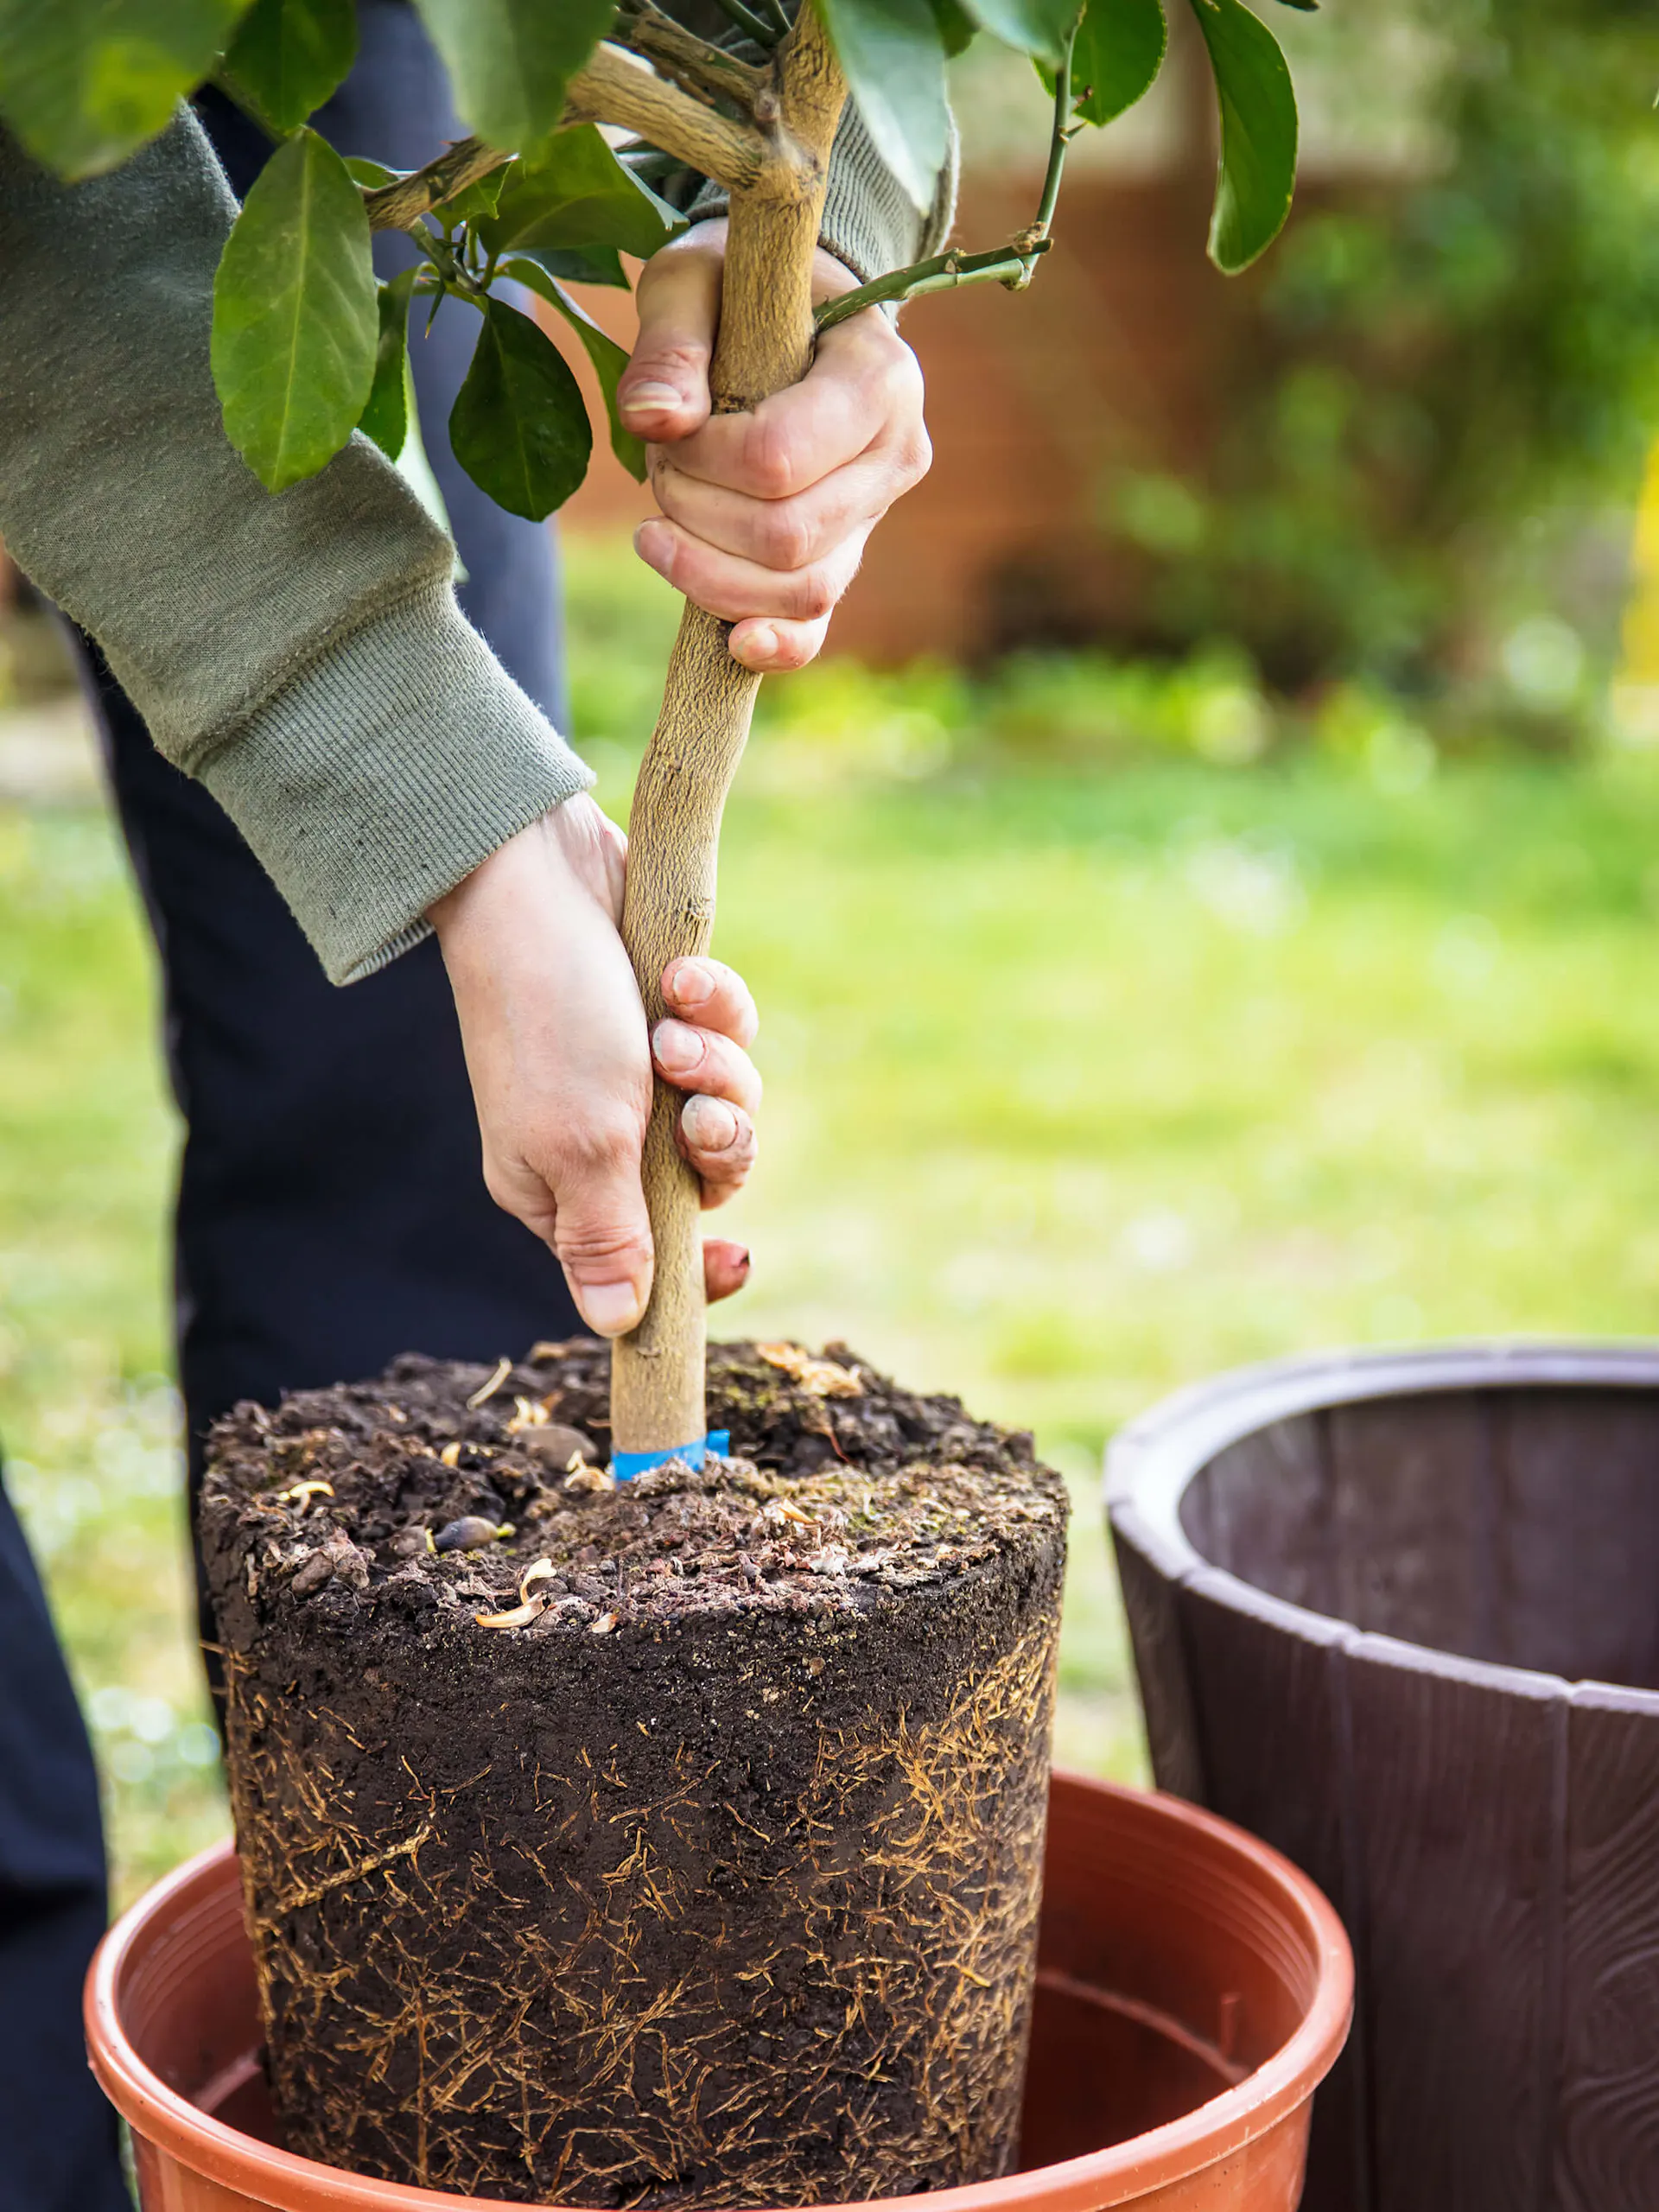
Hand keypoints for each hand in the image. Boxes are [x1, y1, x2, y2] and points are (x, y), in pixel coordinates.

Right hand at [427, 798, 759, 1336]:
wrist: (533, 872)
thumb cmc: (550, 1017)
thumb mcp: (584, 1146)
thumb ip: (611, 1240)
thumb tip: (616, 1327)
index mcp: (558, 1189)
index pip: (641, 1263)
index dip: (696, 1271)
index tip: (743, 1262)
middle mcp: (597, 1136)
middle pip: (703, 1180)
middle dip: (717, 1141)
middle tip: (693, 1106)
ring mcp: (631, 1069)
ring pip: (726, 1101)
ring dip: (716, 1064)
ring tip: (673, 1024)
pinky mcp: (662, 1006)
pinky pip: (726, 1032)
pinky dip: (712, 1005)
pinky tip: (679, 974)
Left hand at [617, 218, 930, 672]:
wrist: (786, 313)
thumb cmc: (738, 288)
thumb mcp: (692, 281)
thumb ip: (671, 344)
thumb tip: (652, 421)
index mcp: (878, 375)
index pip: (780, 458)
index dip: (703, 461)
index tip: (669, 428)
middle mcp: (896, 454)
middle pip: (786, 536)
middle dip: (696, 515)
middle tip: (660, 470)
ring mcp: (874, 516)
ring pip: (799, 590)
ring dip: (707, 573)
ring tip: (661, 527)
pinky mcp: (844, 559)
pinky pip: (817, 627)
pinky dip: (773, 645)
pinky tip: (730, 643)